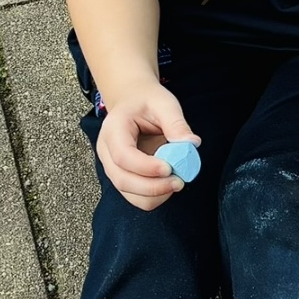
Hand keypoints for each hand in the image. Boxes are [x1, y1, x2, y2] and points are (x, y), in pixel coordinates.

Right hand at [96, 79, 201, 210]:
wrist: (133, 102)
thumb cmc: (147, 102)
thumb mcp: (164, 104)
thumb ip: (176, 123)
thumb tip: (191, 143)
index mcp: (113, 130)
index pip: (123, 155)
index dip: (146, 167)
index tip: (170, 168)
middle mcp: (107, 151)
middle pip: (122, 179)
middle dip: (152, 187)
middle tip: (179, 182)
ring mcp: (112, 166)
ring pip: (127, 192)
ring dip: (154, 194)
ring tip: (176, 183)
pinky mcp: (122, 175)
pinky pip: (134, 195)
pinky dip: (153, 196)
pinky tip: (169, 185)